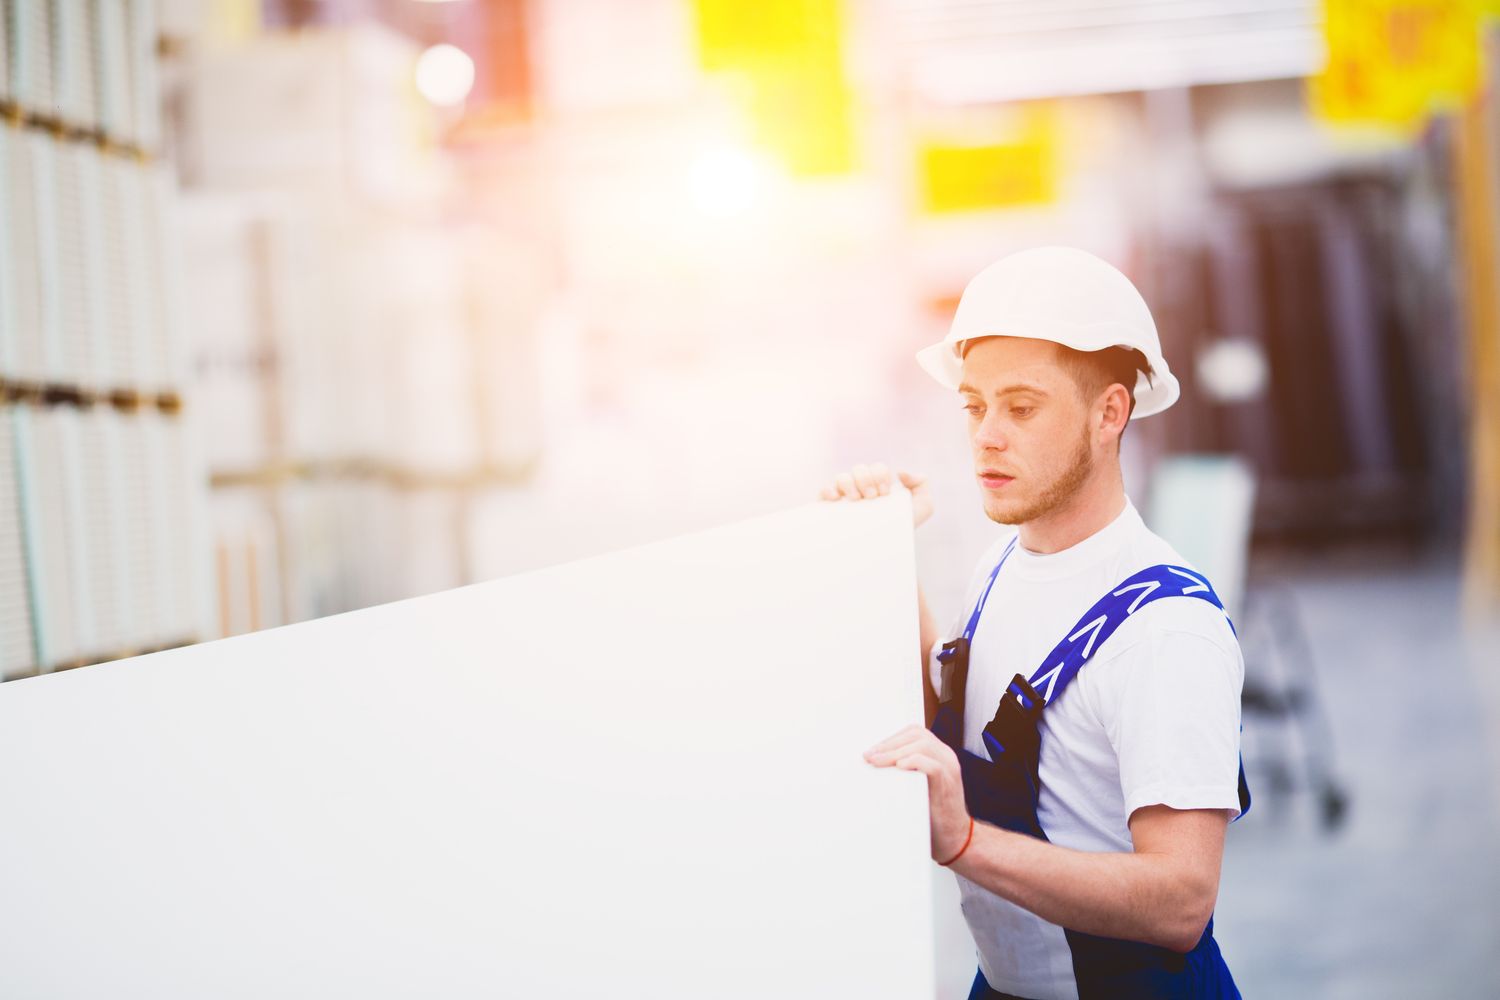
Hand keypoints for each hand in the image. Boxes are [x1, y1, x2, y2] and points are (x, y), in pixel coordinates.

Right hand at [817, 462, 932, 527]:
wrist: (885, 553)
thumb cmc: (903, 528)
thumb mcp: (923, 507)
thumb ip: (922, 484)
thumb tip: (901, 472)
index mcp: (879, 483)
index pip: (877, 468)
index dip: (880, 475)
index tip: (885, 493)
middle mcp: (861, 486)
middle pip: (860, 469)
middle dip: (867, 479)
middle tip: (873, 497)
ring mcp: (844, 496)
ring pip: (841, 476)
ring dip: (850, 483)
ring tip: (857, 499)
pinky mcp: (830, 508)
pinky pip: (824, 490)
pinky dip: (828, 489)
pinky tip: (836, 498)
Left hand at [864, 725, 970, 862]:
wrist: (954, 839)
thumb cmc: (931, 814)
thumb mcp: (917, 785)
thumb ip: (904, 771)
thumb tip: (872, 763)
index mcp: (939, 754)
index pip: (915, 732)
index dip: (892, 738)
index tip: (872, 751)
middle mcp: (946, 757)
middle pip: (917, 735)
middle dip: (889, 743)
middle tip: (869, 756)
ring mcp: (950, 769)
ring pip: (924, 745)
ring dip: (895, 752)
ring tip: (877, 762)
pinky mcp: (948, 785)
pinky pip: (933, 766)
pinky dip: (914, 762)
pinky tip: (899, 767)